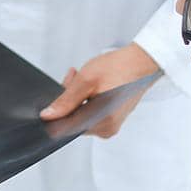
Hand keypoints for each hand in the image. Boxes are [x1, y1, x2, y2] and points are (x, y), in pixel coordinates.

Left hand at [39, 44, 159, 138]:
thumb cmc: (119, 68)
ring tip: (81, 77)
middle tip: (72, 78)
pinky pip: (91, 112)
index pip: (67, 127)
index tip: (55, 97)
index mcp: (101, 122)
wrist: (141, 62)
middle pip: (73, 119)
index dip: (56, 112)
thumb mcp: (86, 80)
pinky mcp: (112, 119)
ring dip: (76, 97)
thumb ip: (66, 101)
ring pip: (81, 115)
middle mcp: (107, 129)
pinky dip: (86, 98)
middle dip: (68, 99)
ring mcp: (111, 125)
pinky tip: (90, 84)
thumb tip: (49, 116)